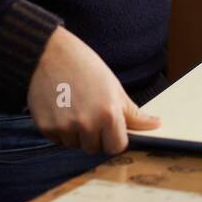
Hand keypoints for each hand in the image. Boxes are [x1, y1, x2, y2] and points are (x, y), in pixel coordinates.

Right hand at [27, 25, 160, 153]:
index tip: (111, 128)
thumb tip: (156, 125)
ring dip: (75, 134)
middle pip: (95, 148)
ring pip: (75, 145)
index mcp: (109, 114)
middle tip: (89, 112)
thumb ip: (133, 113)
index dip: (114, 138)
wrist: (48, 53)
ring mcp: (64, 127)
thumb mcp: (114, 87)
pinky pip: (57, 139)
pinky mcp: (45, 128)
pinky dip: (59, 129)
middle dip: (94, 137)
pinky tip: (59, 108)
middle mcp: (87, 124)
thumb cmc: (85, 66)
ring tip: (73, 107)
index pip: (117, 146)